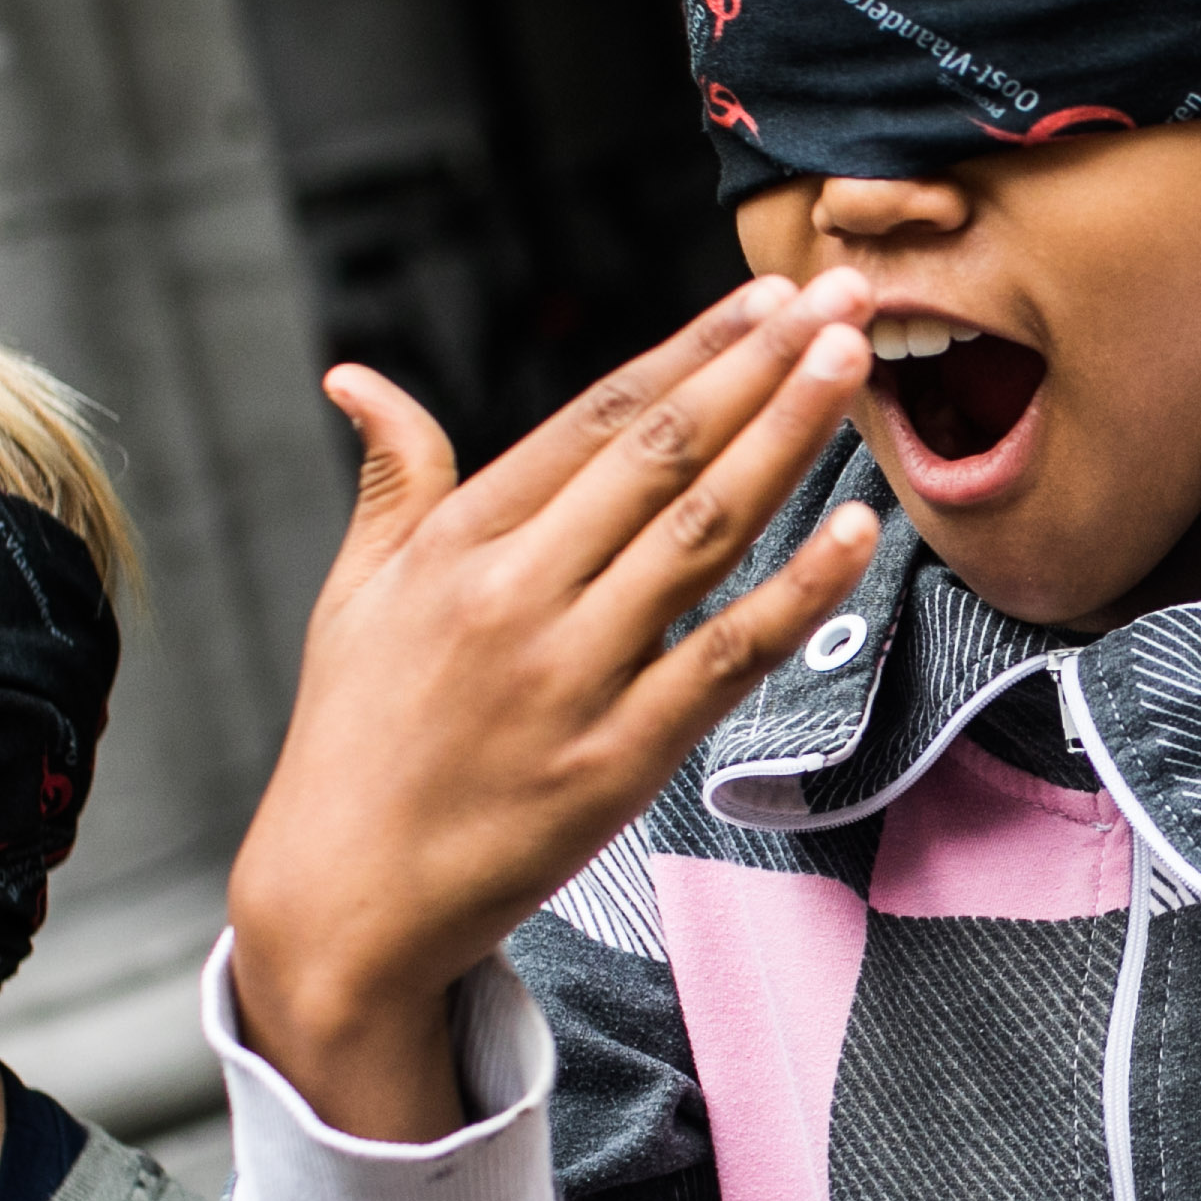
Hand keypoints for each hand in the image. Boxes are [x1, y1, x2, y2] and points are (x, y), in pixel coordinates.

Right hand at [228, 275, 876, 1137]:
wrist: (346, 903)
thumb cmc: (357, 739)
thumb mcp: (354, 596)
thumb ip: (390, 481)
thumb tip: (357, 381)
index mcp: (458, 543)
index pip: (596, 419)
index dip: (691, 351)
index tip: (767, 298)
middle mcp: (515, 595)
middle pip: (661, 456)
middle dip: (761, 367)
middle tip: (844, 298)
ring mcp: (570, 677)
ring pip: (702, 534)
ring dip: (786, 441)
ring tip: (854, 366)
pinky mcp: (616, 761)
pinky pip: (725, 658)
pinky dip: (795, 590)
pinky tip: (855, 528)